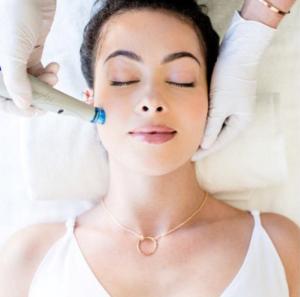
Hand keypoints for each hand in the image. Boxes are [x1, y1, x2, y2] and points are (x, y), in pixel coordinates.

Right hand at [0, 0, 55, 116]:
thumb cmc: (14, 12)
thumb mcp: (12, 50)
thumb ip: (16, 80)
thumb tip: (23, 106)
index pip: (0, 97)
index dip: (15, 107)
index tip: (35, 111)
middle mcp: (1, 64)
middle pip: (17, 92)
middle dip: (36, 96)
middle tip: (50, 99)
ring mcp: (15, 59)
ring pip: (32, 83)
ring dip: (46, 84)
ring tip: (53, 75)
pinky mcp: (29, 52)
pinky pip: (39, 72)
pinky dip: (49, 73)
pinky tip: (54, 67)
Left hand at [191, 11, 275, 160]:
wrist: (238, 49)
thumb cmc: (230, 78)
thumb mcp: (220, 105)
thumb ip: (212, 127)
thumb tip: (205, 146)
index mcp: (241, 121)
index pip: (220, 142)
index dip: (205, 151)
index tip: (190, 158)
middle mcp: (238, 116)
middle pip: (218, 135)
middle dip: (203, 144)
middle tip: (186, 151)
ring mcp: (232, 107)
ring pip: (215, 126)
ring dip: (202, 132)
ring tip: (187, 140)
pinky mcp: (226, 97)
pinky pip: (213, 115)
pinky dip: (203, 121)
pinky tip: (192, 123)